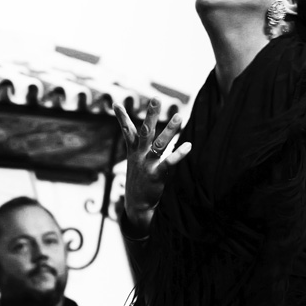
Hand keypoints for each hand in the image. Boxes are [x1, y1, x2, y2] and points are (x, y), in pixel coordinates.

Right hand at [114, 98, 191, 232]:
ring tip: (178, 117)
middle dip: (150, 115)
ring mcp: (147, 164)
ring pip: (158, 144)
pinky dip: (179, 154)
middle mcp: (139, 155)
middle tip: (156, 98)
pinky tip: (188, 145)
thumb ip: (138, 147)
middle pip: (145, 131)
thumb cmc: (139, 181)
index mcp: (133, 151)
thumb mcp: (134, 162)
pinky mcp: (156, 175)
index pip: (127, 131)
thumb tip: (139, 137)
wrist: (137, 206)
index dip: (122, 117)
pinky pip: (169, 162)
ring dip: (169, 130)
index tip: (116, 103)